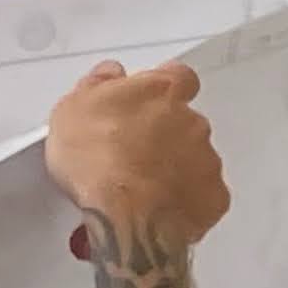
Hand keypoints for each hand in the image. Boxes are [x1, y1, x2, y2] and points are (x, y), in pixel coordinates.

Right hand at [46, 58, 228, 250]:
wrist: (124, 212)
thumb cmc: (100, 160)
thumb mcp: (74, 109)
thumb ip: (98, 84)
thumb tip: (109, 75)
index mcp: (161, 92)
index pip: (177, 76)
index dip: (164, 89)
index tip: (149, 100)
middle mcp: (191, 121)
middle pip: (185, 121)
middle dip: (164, 135)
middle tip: (134, 153)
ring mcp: (207, 158)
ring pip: (196, 157)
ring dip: (175, 167)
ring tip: (142, 186)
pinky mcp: (213, 195)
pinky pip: (205, 193)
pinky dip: (187, 199)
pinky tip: (160, 207)